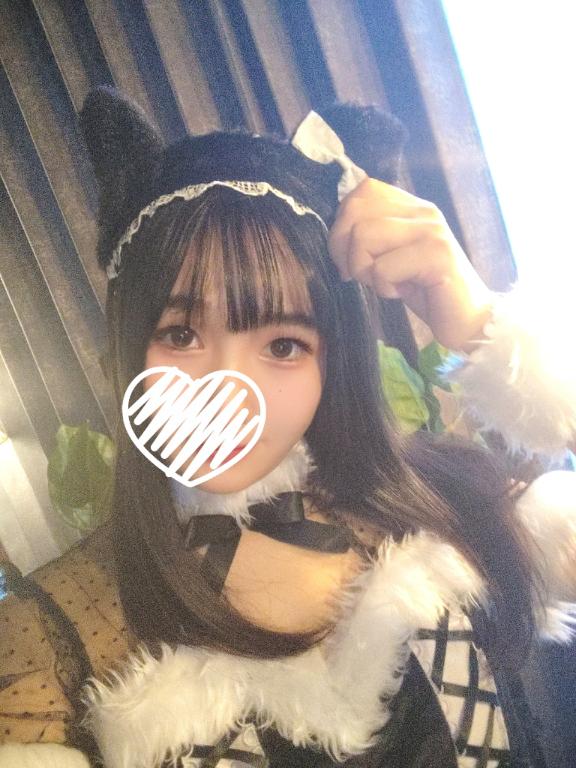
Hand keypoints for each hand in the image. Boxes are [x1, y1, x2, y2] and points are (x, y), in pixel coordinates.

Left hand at [328, 178, 493, 350]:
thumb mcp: (392, 257)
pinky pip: (383, 267)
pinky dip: (383, 288)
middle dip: (344, 250)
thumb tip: (337, 233)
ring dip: (364, 270)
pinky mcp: (437, 256)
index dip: (343, 225)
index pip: (363, 191)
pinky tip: (402, 293)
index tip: (352, 257)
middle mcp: (423, 211)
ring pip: (363, 236)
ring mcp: (431, 231)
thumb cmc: (426, 291)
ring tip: (386, 284)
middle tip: (362, 275)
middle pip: (355, 211)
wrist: (469, 320)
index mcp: (412, 207)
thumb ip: (372, 236)